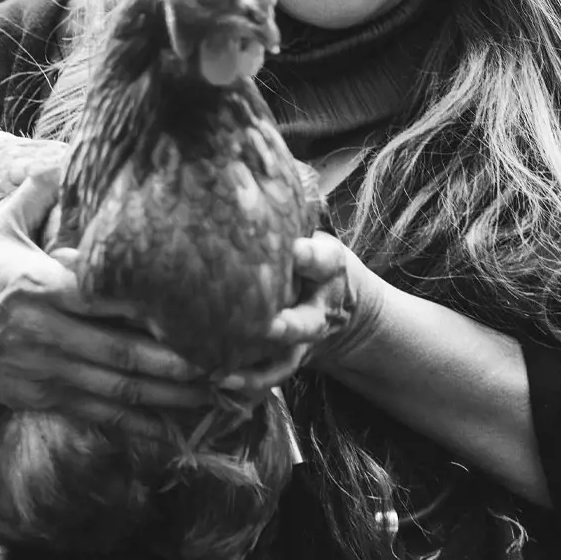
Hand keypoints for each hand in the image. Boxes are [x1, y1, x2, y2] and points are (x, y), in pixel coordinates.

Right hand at [0, 170, 216, 438]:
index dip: (146, 307)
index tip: (197, 307)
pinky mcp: (49, 398)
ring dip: (173, 397)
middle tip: (232, 362)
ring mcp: (48, 371)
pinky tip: (181, 428)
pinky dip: (142, 424)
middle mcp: (46, 333)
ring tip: (223, 394)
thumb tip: (69, 151)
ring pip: (119, 390)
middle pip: (121, 352)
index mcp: (39, 287)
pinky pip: (102, 414)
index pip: (99, 296)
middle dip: (178, 363)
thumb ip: (36, 193)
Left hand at [213, 233, 383, 392]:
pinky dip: (248, 382)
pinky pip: (270, 375)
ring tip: (225, 372)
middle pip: (306, 323)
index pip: (323, 260)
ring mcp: (303, 340)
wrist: (341, 306)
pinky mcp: (288, 358)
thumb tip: (245, 177)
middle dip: (287, 326)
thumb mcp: (312, 234)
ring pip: (286, 359)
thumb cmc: (311, 259)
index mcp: (328, 268)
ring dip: (258, 369)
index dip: (309, 256)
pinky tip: (218, 380)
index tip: (295, 250)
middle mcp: (319, 309)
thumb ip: (287, 221)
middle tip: (267, 327)